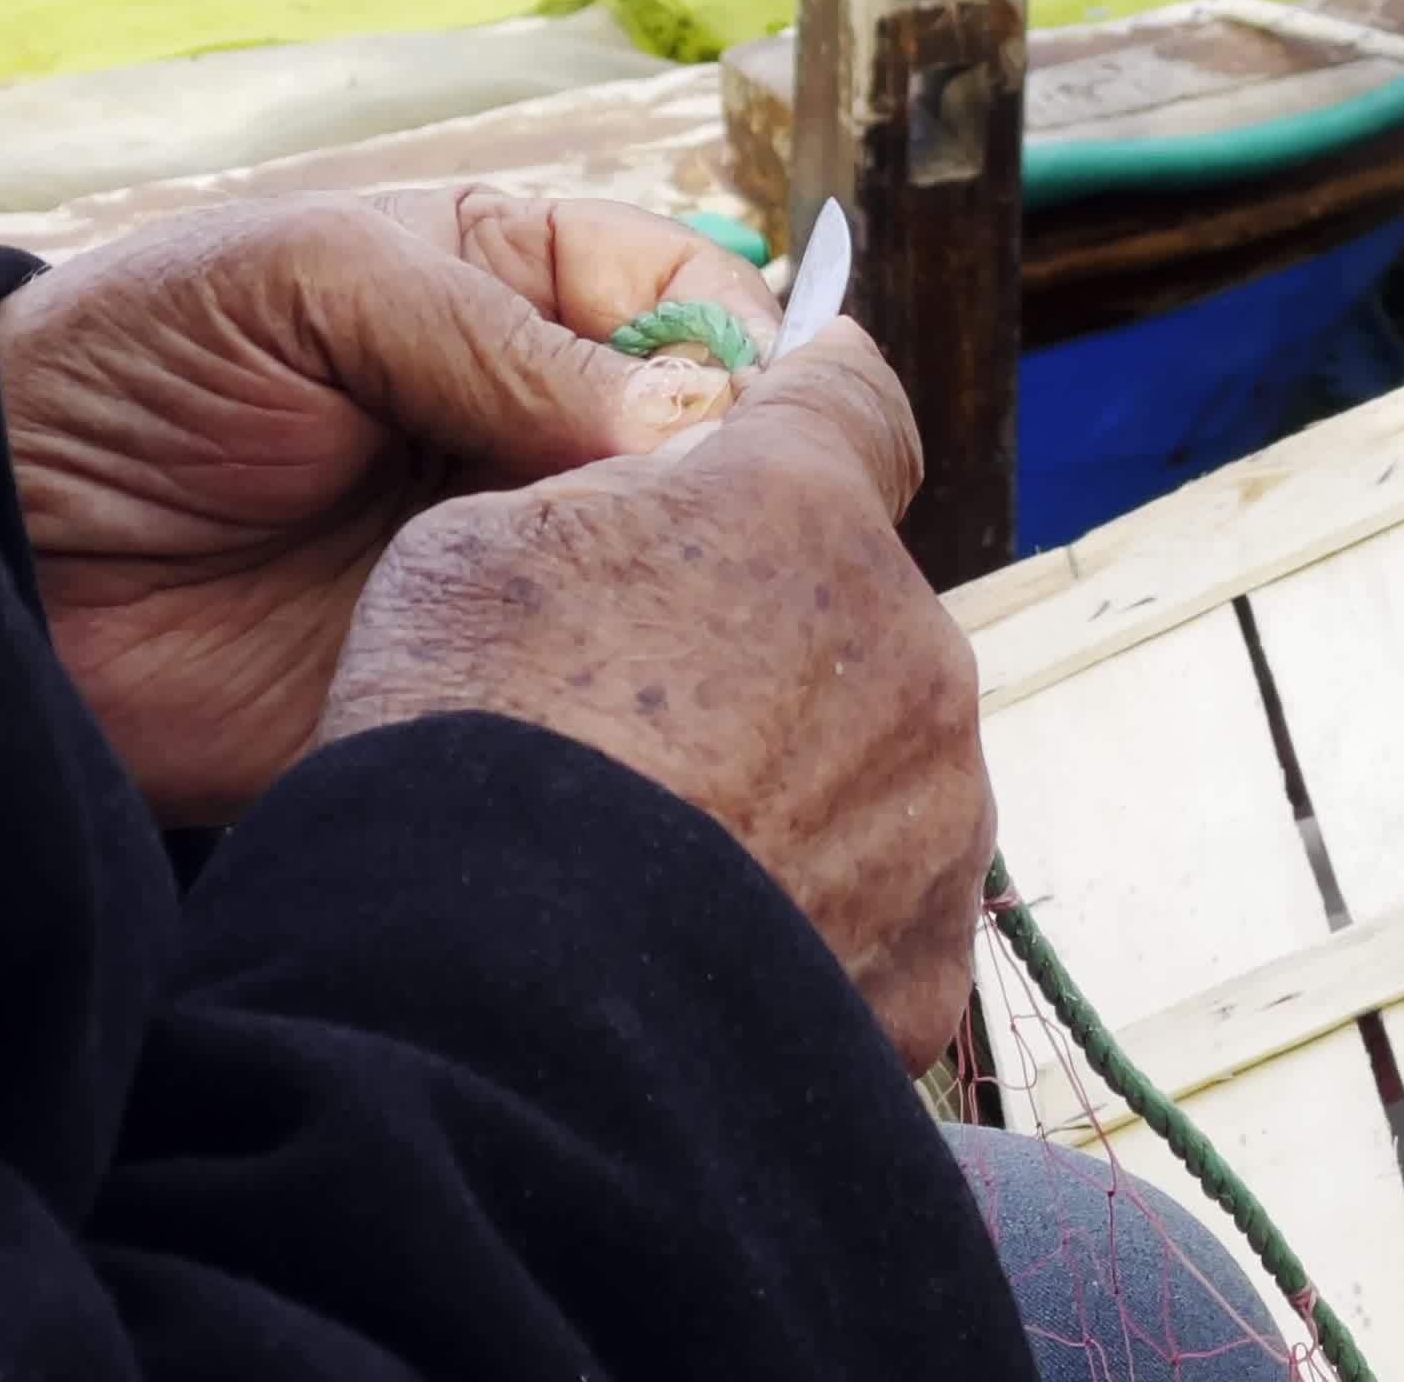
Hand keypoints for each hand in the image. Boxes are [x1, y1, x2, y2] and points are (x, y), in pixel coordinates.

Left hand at [0, 190, 774, 823]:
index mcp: (522, 297)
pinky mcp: (487, 680)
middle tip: (717, 524)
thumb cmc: (132, 369)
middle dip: (750, 478)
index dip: (751, 347)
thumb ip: (500, 334)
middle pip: (723, 446)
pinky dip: (633, 696)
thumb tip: (697, 417)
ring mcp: (524, 559)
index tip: (762, 414)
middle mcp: (547, 428)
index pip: (702, 298)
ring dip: (703, 590)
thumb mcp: (313, 280)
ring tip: (670, 607)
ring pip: (685, 574)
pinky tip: (621, 689)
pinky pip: (598, 693)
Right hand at [316, 326, 994, 1069]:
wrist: (495, 1005)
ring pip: (880, 760)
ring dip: (799, 785)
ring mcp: (940, 810)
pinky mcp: (928, 958)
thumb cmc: (463, 747)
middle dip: (772, 637)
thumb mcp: (474, 546)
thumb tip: (666, 496)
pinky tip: (694, 953)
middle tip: (641, 715)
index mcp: (801, 513)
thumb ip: (607, 498)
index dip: (808, 400)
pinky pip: (879, 911)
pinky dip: (805, 918)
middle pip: (854, 607)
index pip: (849, 398)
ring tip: (658, 855)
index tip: (794, 404)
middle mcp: (912, 647)